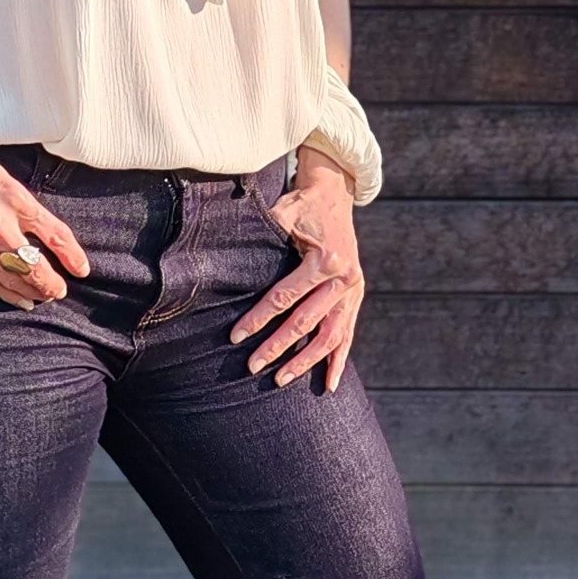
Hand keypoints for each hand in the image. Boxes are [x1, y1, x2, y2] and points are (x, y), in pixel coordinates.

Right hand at [0, 133, 90, 309]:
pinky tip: (19, 300)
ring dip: (33, 292)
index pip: (54, 233)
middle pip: (34, 267)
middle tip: (61, 290)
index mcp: (13, 197)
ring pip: (13, 280)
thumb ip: (18, 199)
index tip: (82, 269)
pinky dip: (7, 294)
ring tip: (45, 297)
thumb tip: (36, 223)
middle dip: (52, 283)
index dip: (72, 255)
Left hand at [228, 146, 364, 391]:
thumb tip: (221, 256)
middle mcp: (344, 278)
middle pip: (306, 321)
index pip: (284, 297)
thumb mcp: (282, 214)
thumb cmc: (302, 204)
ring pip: (331, 335)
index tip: (236, 337)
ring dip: (306, 361)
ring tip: (281, 380)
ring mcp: (353, 289)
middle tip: (252, 367)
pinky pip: (348, 333)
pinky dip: (339, 360)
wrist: (335, 193)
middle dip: (277, 347)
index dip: (259, 319)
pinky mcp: (357, 295)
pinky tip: (328, 385)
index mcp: (325, 259)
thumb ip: (261, 235)